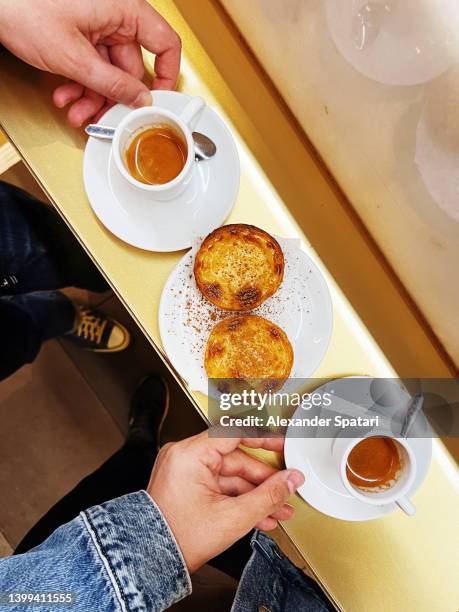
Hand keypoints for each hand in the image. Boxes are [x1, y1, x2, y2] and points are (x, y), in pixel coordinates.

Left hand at [0, 0, 180, 125]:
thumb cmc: (23, 7)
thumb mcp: (75, 58)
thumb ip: (112, 83)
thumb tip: (139, 99)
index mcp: (123, 9)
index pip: (165, 43)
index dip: (166, 75)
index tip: (159, 99)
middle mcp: (114, 16)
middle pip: (130, 68)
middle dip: (112, 97)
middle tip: (105, 118)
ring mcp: (96, 26)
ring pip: (108, 73)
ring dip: (92, 97)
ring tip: (77, 112)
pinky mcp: (81, 34)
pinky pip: (91, 67)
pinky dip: (79, 85)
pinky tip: (67, 96)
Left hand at [147, 429, 303, 573]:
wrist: (151, 561)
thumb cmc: (178, 538)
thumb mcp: (233, 517)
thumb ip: (268, 496)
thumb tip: (290, 481)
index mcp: (190, 454)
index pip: (234, 433)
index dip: (263, 440)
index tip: (282, 446)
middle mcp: (184, 456)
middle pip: (236, 460)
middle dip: (264, 481)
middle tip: (285, 491)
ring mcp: (184, 470)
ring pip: (230, 476)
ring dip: (254, 494)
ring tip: (276, 510)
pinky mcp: (186, 484)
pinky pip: (219, 485)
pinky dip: (238, 498)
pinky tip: (258, 514)